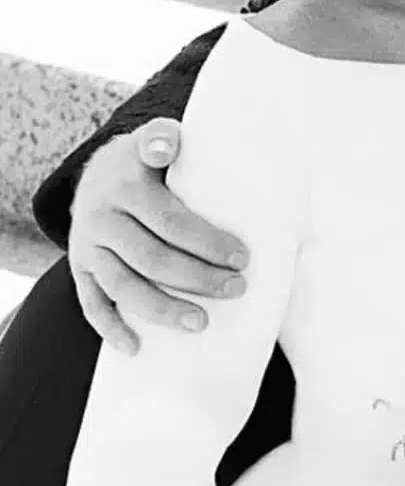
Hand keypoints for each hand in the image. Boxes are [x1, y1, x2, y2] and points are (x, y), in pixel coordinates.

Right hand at [68, 117, 249, 354]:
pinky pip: (91, 304)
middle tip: (237, 289)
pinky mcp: (80, 269)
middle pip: (151, 259)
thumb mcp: (153, 139)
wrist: (97, 173)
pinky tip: (136, 347)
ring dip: (161, 309)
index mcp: (125, 189)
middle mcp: (101, 220)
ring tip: (201, 322)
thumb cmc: (146, 160)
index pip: (171, 222)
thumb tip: (168, 146)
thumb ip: (163, 138)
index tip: (243, 258)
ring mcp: (88, 248)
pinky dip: (111, 327)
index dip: (207, 243)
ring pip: (123, 286)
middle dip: (197, 278)